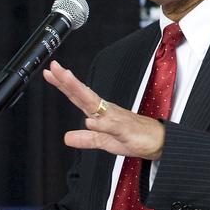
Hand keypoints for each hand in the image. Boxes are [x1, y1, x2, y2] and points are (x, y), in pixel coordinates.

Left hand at [43, 59, 165, 160]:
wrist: (159, 142)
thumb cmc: (135, 137)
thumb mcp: (105, 141)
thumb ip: (86, 138)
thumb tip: (67, 137)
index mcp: (101, 113)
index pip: (78, 96)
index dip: (63, 85)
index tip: (50, 72)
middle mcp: (107, 111)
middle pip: (83, 94)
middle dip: (68, 80)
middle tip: (54, 67)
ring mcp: (116, 119)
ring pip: (95, 104)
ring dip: (80, 91)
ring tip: (66, 80)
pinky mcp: (125, 131)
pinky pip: (112, 127)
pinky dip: (101, 124)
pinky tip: (90, 121)